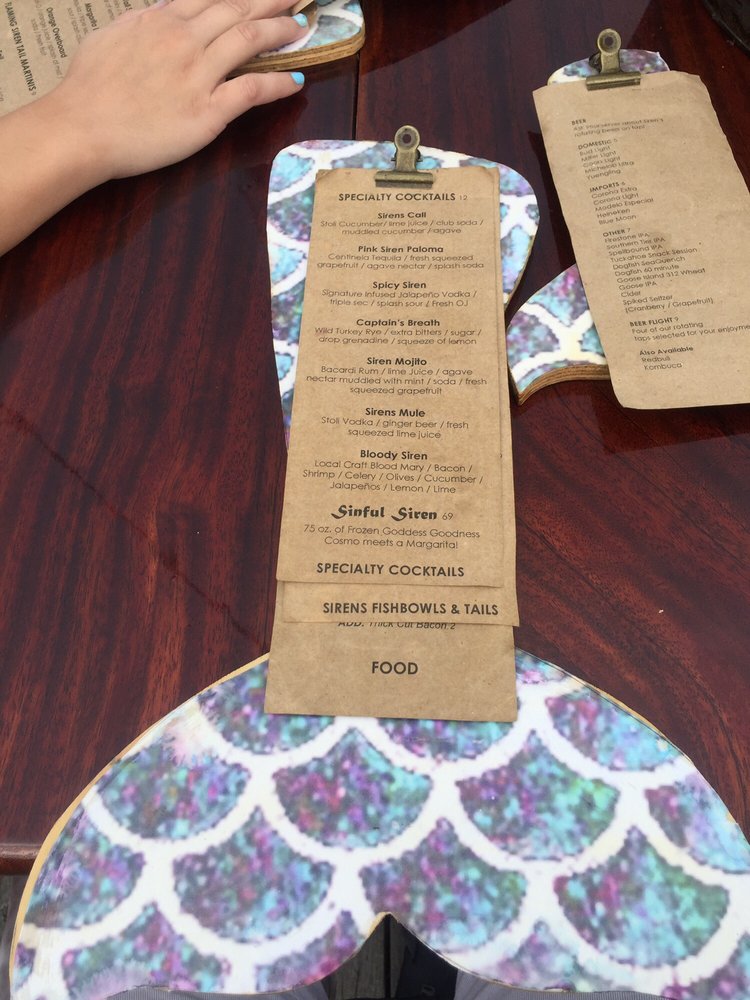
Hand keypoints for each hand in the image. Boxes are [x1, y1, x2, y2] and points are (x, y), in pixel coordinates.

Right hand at [51, 0, 307, 179]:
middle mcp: (183, 39)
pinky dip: (279, 83)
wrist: (81, 128)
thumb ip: (144, 23)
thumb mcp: (112, 36)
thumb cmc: (88, 88)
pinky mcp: (207, 112)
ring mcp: (198, 74)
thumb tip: (161, 15)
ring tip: (301, 29)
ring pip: (250, 40)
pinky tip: (297, 80)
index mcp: (161, 20)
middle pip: (238, 9)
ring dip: (281, 32)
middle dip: (272, 2)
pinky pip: (252, 90)